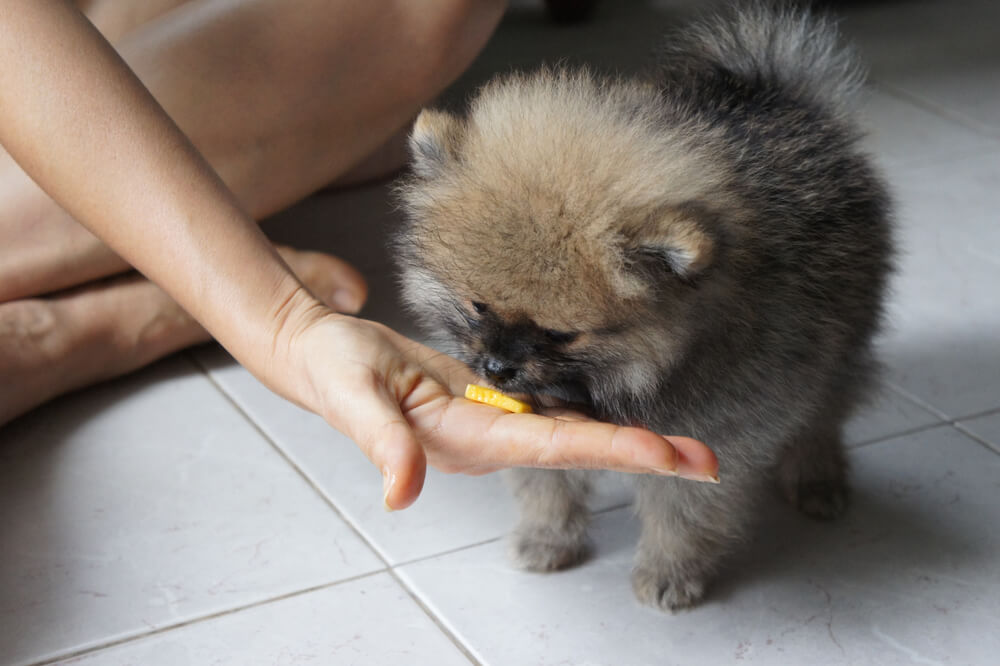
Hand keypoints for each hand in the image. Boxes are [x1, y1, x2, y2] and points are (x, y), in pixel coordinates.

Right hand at [281, 307, 719, 509]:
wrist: (319, 354)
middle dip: (644, 456)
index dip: (609, 448)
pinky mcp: (489, 401)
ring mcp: (492, 423)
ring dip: (631, 441)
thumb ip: (382, 444)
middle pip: (578, 447)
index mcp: (467, 439)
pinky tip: (627, 420)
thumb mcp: (354, 397)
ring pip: (572, 433)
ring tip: (689, 449)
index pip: (551, 445)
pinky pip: (550, 412)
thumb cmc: (333, 370)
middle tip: (707, 461)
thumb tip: (402, 495)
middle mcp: (489, 439)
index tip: (663, 455)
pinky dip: (595, 419)